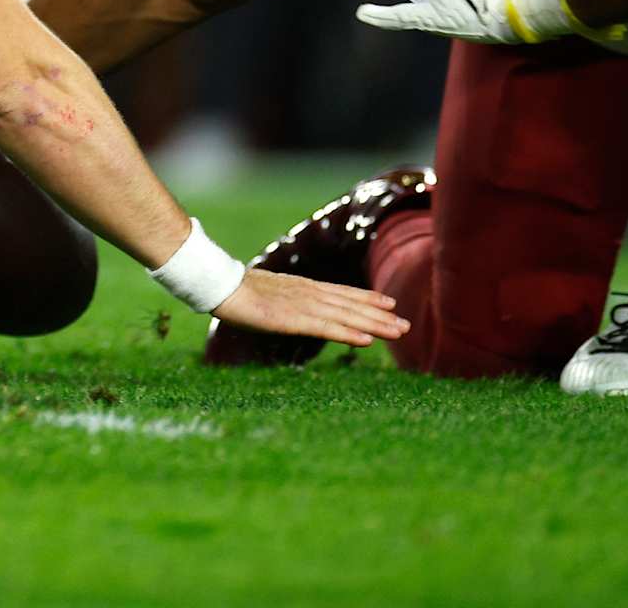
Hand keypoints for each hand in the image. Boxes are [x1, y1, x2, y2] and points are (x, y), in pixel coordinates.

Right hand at [213, 268, 409, 347]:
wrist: (221, 286)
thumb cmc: (237, 290)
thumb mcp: (268, 292)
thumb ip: (284, 299)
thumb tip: (287, 306)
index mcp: (303, 287)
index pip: (342, 292)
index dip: (367, 297)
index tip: (389, 303)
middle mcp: (310, 294)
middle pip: (351, 304)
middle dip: (380, 315)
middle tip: (406, 324)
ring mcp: (304, 306)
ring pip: (347, 316)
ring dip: (374, 324)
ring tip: (398, 332)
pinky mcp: (295, 320)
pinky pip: (328, 329)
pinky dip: (349, 333)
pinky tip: (367, 340)